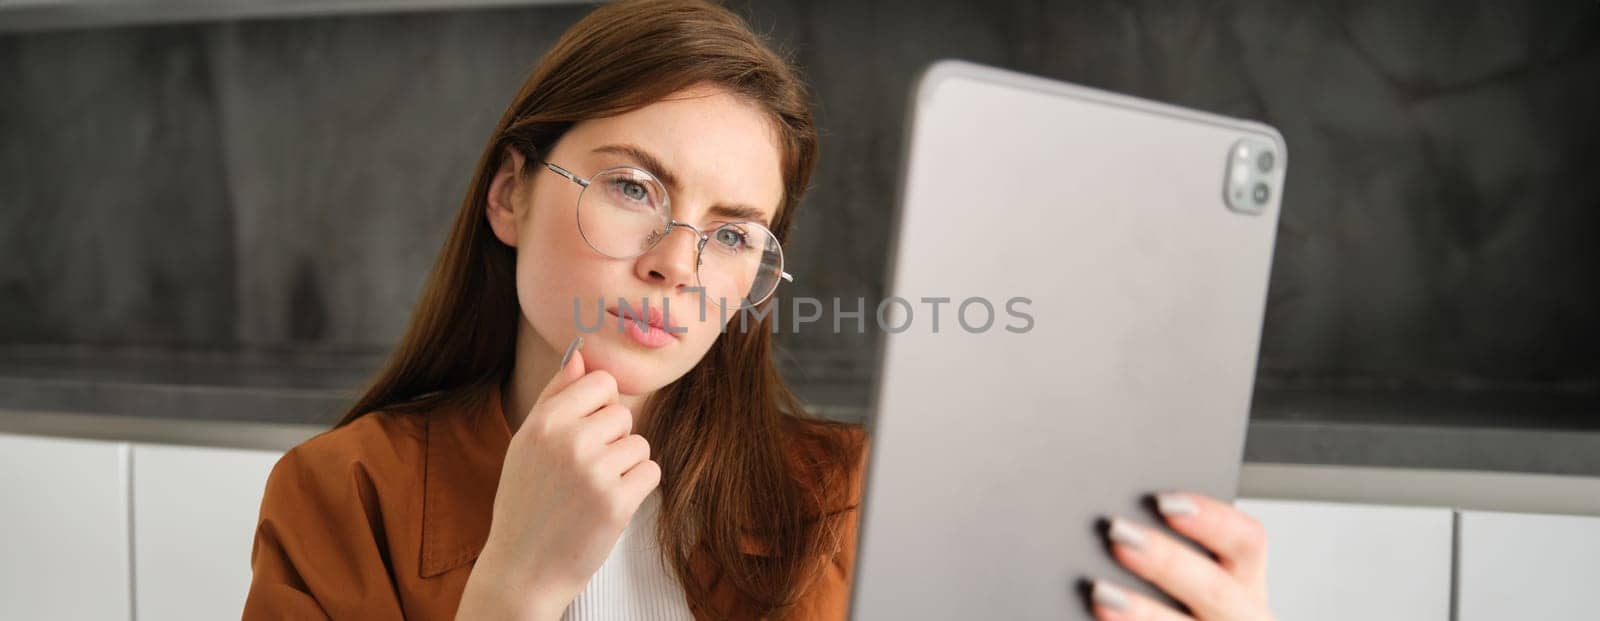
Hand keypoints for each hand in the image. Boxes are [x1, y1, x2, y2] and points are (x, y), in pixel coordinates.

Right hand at [457, 336, 661, 619]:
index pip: (600, 381)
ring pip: (639, 444)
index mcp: (544, 421)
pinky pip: (651, 472)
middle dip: (612, 440)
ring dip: (625, 466)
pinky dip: (636, 488)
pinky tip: (608, 504)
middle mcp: (569, 441)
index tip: (583, 433)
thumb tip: (581, 353)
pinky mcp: (618, 502)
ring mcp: (594, 471)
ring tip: (592, 491)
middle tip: (582, 472)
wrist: (524, 568)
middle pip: (623, 413)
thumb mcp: (527, 443)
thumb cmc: (527, 501)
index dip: (598, 407)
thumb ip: (556, 396)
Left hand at [1090, 492, 1274, 620]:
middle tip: (1119, 534)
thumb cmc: (1179, 609)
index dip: (1212, 519)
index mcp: (1244, 585)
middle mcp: (1237, 618)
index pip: (1246, 542)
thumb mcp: (1192, 587)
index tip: (1166, 501)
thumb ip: (1169, 558)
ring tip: (1101, 592)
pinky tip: (1096, 618)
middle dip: (1167, 561)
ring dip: (1143, 612)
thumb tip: (1120, 525)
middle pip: (1216, 588)